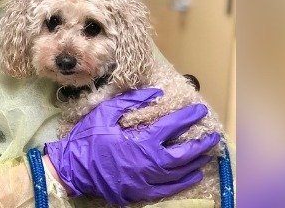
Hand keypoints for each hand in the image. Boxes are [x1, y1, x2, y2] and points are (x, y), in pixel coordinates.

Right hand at [44, 89, 220, 204]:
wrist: (73, 168)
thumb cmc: (88, 139)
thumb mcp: (105, 113)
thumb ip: (131, 101)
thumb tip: (155, 93)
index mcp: (142, 141)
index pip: (172, 126)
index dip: (188, 117)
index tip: (199, 110)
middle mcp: (150, 162)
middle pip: (184, 152)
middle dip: (201, 142)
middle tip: (212, 134)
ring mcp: (147, 180)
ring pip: (181, 171)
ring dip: (196, 160)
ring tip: (207, 152)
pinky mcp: (142, 192)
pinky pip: (171, 188)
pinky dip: (185, 181)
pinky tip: (194, 174)